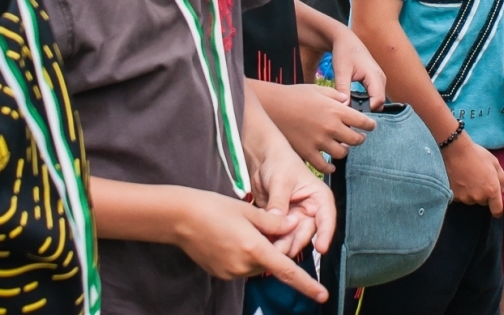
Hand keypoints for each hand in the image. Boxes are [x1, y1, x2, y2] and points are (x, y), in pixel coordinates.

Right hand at [170, 189, 327, 300]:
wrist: (181, 218)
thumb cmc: (214, 209)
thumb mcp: (248, 211)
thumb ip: (274, 222)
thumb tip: (292, 227)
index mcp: (254, 249)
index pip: (287, 271)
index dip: (307, 284)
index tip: (322, 294)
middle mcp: (243, 265)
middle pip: (270, 263)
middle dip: (274, 248)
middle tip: (261, 225)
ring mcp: (230, 272)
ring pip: (256, 265)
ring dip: (258, 251)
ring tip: (241, 228)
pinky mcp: (220, 273)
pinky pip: (241, 266)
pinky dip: (244, 254)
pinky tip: (231, 237)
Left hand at [255, 143, 335, 257]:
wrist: (263, 159)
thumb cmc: (279, 162)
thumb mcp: (280, 180)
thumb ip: (279, 201)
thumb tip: (276, 221)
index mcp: (319, 197)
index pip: (326, 217)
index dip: (325, 233)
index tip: (322, 248)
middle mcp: (310, 211)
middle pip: (306, 232)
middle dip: (295, 242)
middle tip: (282, 253)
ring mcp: (296, 218)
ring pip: (292, 237)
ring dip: (283, 244)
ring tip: (271, 252)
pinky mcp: (281, 223)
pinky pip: (279, 235)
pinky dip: (273, 240)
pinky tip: (264, 244)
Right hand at [269, 84, 375, 172]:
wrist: (272, 106)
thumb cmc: (294, 95)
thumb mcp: (318, 90)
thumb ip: (335, 95)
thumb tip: (346, 101)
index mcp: (336, 110)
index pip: (362, 121)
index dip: (369, 125)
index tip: (371, 127)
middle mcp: (330, 127)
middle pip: (355, 140)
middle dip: (359, 139)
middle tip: (359, 138)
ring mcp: (319, 141)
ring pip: (341, 153)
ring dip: (344, 151)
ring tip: (342, 148)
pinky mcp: (307, 152)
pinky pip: (323, 165)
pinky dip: (329, 167)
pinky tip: (331, 165)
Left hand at [329, 25, 386, 106]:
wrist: (345, 40)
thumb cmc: (344, 53)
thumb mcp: (341, 71)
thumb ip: (343, 90)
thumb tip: (343, 108)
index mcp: (375, 75)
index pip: (378, 100)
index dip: (366, 110)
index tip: (351, 113)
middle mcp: (380, 78)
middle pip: (379, 102)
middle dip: (366, 110)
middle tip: (349, 113)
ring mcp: (379, 80)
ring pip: (377, 100)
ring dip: (365, 106)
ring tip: (349, 107)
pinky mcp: (375, 81)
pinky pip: (374, 96)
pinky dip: (365, 101)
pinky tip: (352, 101)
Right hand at [442, 132, 503, 215]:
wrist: (455, 150)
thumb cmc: (477, 154)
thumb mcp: (495, 162)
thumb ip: (501, 178)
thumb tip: (502, 189)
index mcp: (492, 190)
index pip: (497, 210)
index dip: (497, 210)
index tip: (495, 207)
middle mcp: (479, 197)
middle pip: (483, 202)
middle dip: (482, 194)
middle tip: (478, 180)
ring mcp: (465, 197)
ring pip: (470, 199)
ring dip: (470, 193)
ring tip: (466, 177)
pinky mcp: (454, 196)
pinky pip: (459, 197)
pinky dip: (460, 191)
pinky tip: (458, 179)